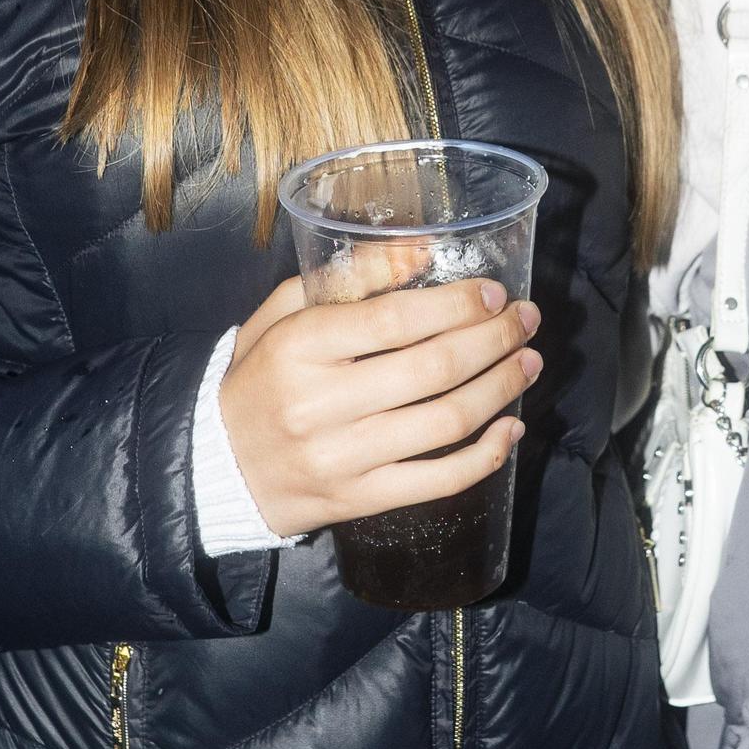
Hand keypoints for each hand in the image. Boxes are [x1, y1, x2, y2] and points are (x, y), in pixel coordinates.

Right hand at [218, 268, 541, 541]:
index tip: (495, 294)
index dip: (457, 304)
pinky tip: (511, 428)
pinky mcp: (360, 499)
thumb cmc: (261, 377)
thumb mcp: (283, 313)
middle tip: (526, 321)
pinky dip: (486, 455)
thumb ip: (349, 277)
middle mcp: (320, 404)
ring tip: (529, 363)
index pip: (394, 320)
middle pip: (433, 368)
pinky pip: (438, 480)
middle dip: (495, 339)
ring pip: (445, 422)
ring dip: (501, 388)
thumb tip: (421, 249)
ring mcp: (343, 457)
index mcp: (299, 346)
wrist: (219, 467)